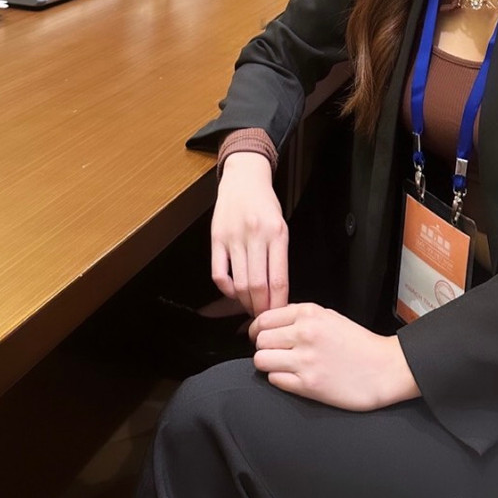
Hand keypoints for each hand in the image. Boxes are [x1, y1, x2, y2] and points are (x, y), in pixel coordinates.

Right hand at [210, 152, 288, 316]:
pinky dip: (226, 289)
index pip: (279, 279)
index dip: (278, 304)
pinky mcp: (216, 238)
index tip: (279, 315)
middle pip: (258, 286)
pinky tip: (233, 291)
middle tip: (263, 317)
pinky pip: (218, 274)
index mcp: (277, 233)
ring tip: (250, 307)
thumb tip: (278, 293)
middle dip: (261, 308)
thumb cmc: (265, 205)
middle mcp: (256, 235)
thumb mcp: (281, 226)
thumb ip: (279, 257)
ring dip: (245, 302)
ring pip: (239, 283)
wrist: (244, 179)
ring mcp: (234, 236)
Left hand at [250, 302, 421, 410]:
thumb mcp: (330, 316)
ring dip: (267, 364)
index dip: (258, 329)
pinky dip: (279, 379)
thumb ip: (300, 317)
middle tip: (272, 352)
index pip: (264, 318)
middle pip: (260, 340)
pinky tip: (293, 377)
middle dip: (262, 347)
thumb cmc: (359, 344)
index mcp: (309, 313)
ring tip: (280, 366)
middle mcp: (304, 333)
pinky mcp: (308, 385)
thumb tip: (271, 323)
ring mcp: (305, 360)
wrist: (385, 368)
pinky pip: (275, 380)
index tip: (260, 336)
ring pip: (261, 360)